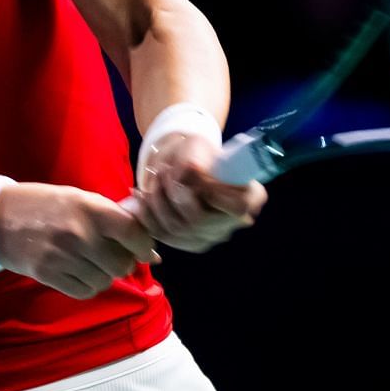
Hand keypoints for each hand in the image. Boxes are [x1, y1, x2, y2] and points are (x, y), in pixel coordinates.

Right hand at [0, 182, 161, 299]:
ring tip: (91, 263)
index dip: (143, 245)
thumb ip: (114, 220)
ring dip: (104, 276)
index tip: (141, 249)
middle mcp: (79, 233)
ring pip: (105, 281)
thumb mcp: (80, 199)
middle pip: (122, 264)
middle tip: (111, 255)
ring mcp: (63, 256)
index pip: (134, 233)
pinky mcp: (48, 274)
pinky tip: (78, 273)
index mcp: (90, 209)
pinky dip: (87, 286)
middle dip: (122, 263)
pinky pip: (84, 291)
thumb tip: (152, 252)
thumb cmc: (45, 205)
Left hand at [125, 133, 267, 252]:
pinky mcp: (190, 243)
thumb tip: (187, 175)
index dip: (213, 193)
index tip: (192, 172)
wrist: (186, 164)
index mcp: (250, 196)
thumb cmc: (197, 153)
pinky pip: (163, 235)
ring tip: (152, 179)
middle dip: (173, 194)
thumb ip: (194, 163)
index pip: (239, 207)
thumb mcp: (198, 147)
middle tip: (162, 171)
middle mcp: (236, 222)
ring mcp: (213, 236)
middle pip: (199, 220)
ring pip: (177, 228)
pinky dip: (146, 214)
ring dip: (156, 201)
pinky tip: (139, 197)